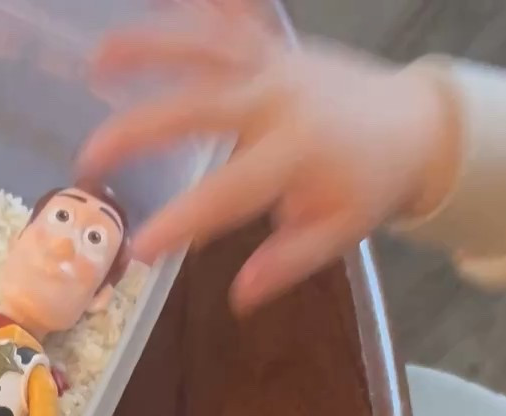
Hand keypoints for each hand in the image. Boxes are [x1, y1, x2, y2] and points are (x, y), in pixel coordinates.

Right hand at [79, 10, 459, 310]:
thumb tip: (240, 297)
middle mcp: (279, 98)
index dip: (182, 220)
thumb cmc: (368, 186)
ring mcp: (275, 62)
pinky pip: (232, 15)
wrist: (415, 123)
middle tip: (90, 158)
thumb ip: (286, 262)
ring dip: (149, 47)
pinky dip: (198, 6)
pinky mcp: (275, 42)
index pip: (227, 192)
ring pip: (206, 46)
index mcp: (295, 153)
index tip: (140, 246)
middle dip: (138, 130)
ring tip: (97, 57)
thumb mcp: (336, 234)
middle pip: (198, 108)